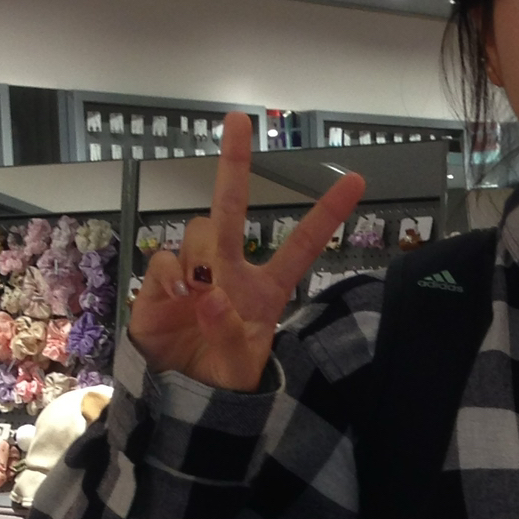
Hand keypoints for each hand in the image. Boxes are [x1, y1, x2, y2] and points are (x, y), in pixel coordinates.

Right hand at [127, 112, 365, 390]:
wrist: (184, 399)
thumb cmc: (224, 377)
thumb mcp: (240, 367)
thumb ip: (230, 334)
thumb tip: (212, 299)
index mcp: (266, 289)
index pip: (301, 245)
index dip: (327, 213)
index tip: (357, 179)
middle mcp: (230, 271)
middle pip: (233, 208)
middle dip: (235, 164)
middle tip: (239, 119)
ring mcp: (195, 274)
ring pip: (200, 230)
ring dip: (202, 255)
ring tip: (200, 298)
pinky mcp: (161, 287)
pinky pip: (165, 260)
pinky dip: (171, 276)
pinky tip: (178, 299)